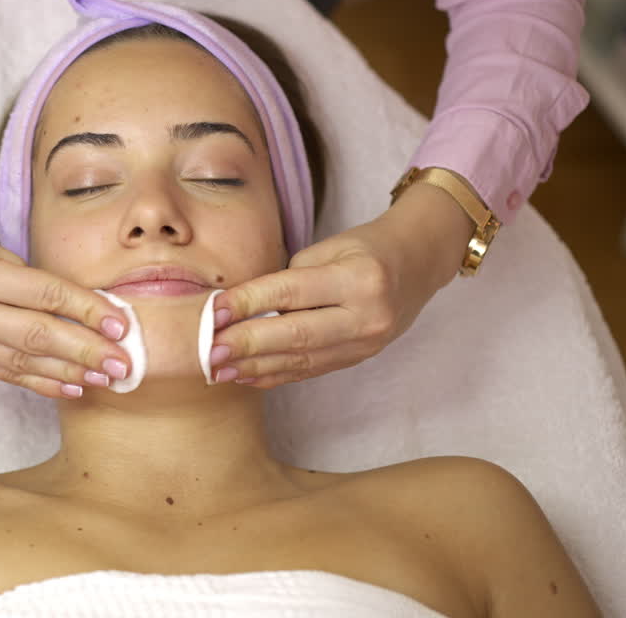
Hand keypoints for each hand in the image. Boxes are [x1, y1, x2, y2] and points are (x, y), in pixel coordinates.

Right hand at [0, 195, 131, 398]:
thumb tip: (85, 307)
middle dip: (88, 351)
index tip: (121, 324)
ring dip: (71, 372)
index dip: (88, 311)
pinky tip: (71, 386)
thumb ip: (28, 280)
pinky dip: (42, 382)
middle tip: (124, 364)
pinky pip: (6, 374)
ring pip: (25, 361)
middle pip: (39, 335)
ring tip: (106, 379)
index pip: (45, 295)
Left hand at [207, 182, 473, 387]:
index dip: (247, 304)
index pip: (291, 292)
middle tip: (208, 351)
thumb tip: (240, 310)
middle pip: (295, 335)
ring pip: (301, 359)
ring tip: (218, 369)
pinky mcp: (359, 358)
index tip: (212, 313)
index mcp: (359, 278)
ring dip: (254, 366)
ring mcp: (366, 343)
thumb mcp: (330, 249)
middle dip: (246, 345)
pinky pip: (311, 370)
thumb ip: (289, 279)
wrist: (417, 265)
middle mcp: (366, 315)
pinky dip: (275, 374)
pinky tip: (246, 376)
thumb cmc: (366, 248)